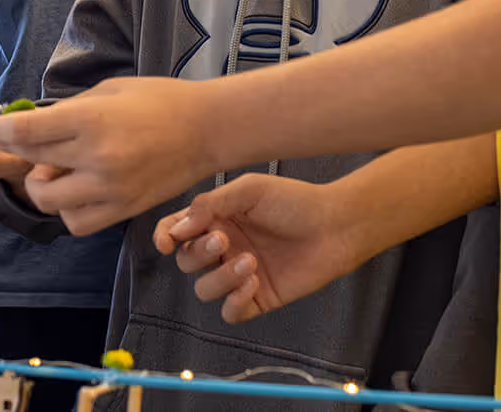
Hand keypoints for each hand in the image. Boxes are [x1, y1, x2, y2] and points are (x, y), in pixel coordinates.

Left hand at [0, 76, 219, 234]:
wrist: (206, 129)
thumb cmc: (159, 100)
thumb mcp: (109, 91)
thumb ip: (68, 109)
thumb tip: (29, 123)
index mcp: (92, 119)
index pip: (27, 131)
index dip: (0, 131)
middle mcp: (96, 157)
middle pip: (31, 161)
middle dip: (12, 150)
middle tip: (11, 142)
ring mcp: (109, 188)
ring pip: (47, 200)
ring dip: (40, 184)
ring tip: (56, 168)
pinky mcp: (122, 210)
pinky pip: (76, 222)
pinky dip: (67, 209)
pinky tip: (76, 190)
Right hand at [153, 174, 363, 324]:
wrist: (335, 226)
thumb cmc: (296, 201)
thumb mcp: (249, 190)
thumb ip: (210, 204)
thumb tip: (178, 226)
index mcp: (217, 219)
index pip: (177, 231)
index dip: (165, 237)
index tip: (167, 242)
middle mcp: (224, 247)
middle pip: (186, 262)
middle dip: (199, 253)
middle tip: (224, 240)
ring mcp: (239, 275)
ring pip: (205, 289)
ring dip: (221, 278)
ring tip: (250, 262)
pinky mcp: (257, 298)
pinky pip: (229, 312)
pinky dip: (234, 301)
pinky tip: (253, 282)